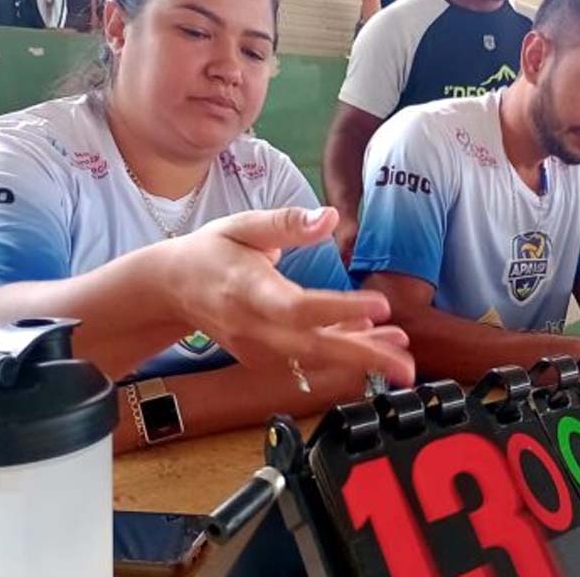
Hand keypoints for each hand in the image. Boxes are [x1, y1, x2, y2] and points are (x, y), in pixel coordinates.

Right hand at [165, 206, 414, 386]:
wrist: (173, 288)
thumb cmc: (212, 251)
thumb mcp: (243, 224)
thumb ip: (287, 223)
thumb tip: (330, 216)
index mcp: (247, 290)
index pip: (297, 307)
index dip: (339, 310)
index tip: (381, 307)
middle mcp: (253, 328)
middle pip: (313, 346)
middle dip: (364, 356)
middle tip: (406, 363)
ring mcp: (257, 348)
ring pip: (315, 359)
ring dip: (360, 357)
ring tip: (401, 355)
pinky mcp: (264, 357)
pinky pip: (308, 360)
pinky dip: (342, 354)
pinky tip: (374, 343)